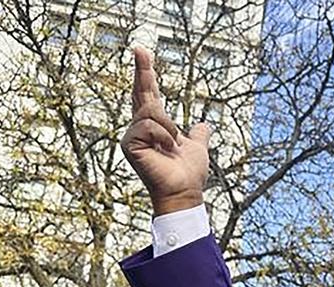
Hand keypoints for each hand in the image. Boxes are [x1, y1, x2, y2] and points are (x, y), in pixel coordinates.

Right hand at [121, 46, 209, 215]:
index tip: (141, 51)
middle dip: (142, 70)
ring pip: (152, 111)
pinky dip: (164, 136)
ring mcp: (132, 136)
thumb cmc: (189, 174)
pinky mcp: (128, 144)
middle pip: (143, 93)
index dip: (144, 72)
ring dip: (169, 128)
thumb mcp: (198, 148)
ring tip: (172, 146)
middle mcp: (139, 128)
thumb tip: (204, 126)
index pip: (148, 94)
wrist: (184, 191)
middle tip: (140, 48)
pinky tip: (166, 149)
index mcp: (154, 126)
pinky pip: (150, 126)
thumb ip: (199, 136)